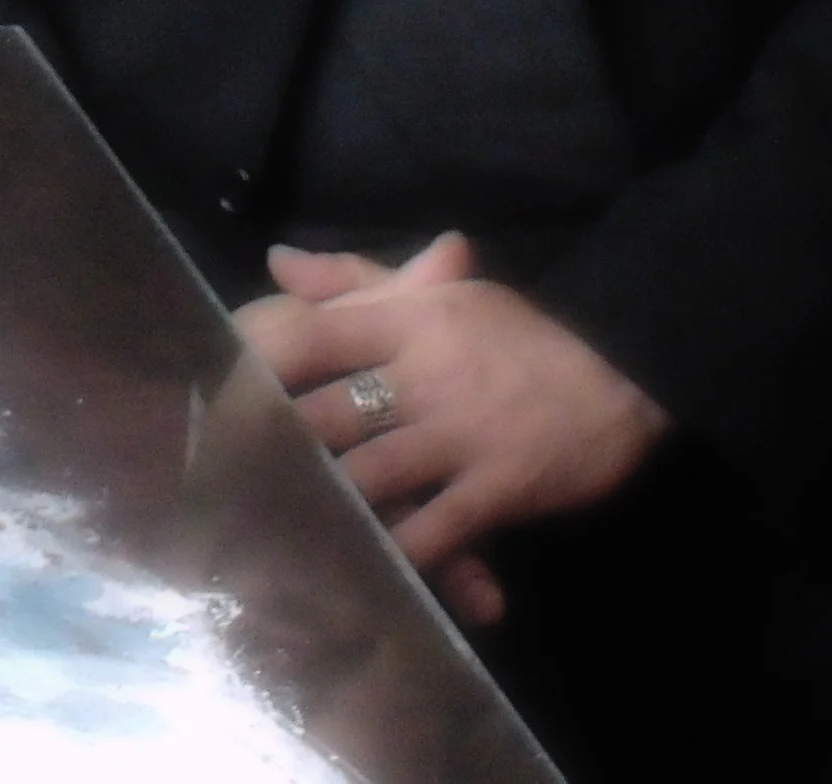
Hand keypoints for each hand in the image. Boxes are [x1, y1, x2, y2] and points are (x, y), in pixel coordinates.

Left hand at [236, 234, 669, 626]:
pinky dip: (400, 554)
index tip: (206, 397)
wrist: (625, 374)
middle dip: (272, 453)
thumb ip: (356, 281)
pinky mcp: (496, 487)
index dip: (251, 368)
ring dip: (324, 506)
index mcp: (407, 319)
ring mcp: (460, 433)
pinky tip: (364, 571)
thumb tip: (278, 260)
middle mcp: (424, 373)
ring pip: (370, 475)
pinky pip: (437, 530)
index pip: (310, 334)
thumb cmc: (522, 335)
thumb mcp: (445, 295)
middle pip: (325, 413)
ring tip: (271, 534)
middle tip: (216, 487)